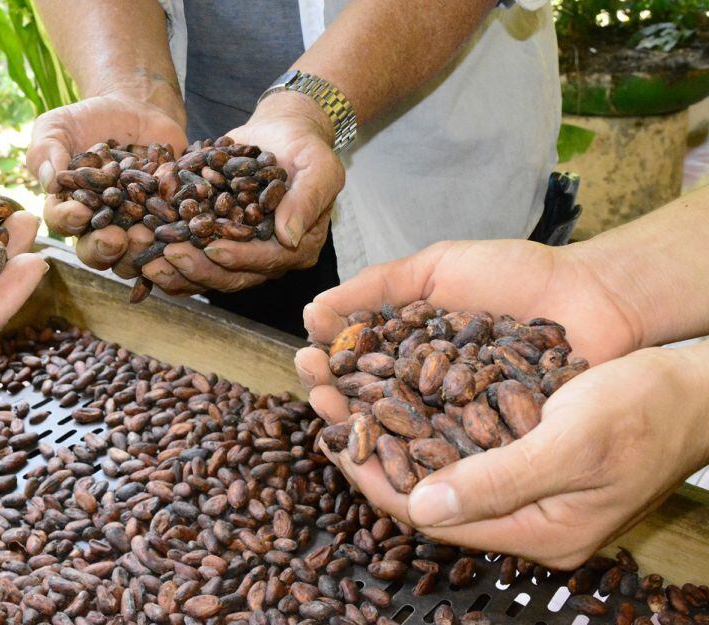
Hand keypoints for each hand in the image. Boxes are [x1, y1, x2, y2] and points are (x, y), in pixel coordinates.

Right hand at [25, 92, 186, 276]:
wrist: (135, 108)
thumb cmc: (88, 119)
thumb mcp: (57, 126)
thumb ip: (46, 151)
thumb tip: (51, 180)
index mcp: (67, 208)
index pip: (62, 222)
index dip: (70, 220)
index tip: (81, 211)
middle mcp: (99, 227)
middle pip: (98, 251)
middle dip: (106, 247)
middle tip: (118, 237)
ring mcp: (134, 227)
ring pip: (135, 255)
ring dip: (141, 250)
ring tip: (147, 233)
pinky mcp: (166, 221)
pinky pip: (172, 235)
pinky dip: (177, 231)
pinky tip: (182, 221)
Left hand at [153, 91, 342, 294]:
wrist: (281, 133)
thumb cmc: (306, 148)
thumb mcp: (319, 167)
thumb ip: (306, 199)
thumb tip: (289, 236)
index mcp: (296, 248)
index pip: (265, 260)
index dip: (239, 257)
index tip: (213, 248)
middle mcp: (266, 259)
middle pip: (230, 276)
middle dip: (198, 269)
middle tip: (168, 256)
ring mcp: (238, 254)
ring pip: (205, 274)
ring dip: (175, 271)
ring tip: (146, 260)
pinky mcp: (214, 242)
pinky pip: (189, 257)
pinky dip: (165, 257)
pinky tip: (141, 249)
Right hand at [295, 239, 646, 425]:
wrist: (593, 295)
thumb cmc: (516, 275)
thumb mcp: (437, 267)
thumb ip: (377, 286)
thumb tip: (313, 311)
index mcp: (409, 352)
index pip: (356, 367)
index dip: (328, 367)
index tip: (305, 358)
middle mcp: (427, 392)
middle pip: (369, 405)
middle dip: (335, 400)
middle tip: (316, 392)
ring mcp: (458, 422)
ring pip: (400, 436)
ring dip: (363, 431)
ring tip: (337, 417)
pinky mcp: (491, 448)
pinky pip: (449, 457)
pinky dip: (416, 457)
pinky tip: (389, 453)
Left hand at [319, 343, 708, 568]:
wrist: (697, 387)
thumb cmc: (645, 411)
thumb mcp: (572, 444)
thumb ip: (500, 481)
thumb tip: (420, 507)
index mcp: (537, 530)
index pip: (433, 516)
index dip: (376, 478)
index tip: (332, 438)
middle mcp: (524, 517)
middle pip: (425, 492)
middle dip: (370, 450)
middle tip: (323, 406)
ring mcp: (525, 489)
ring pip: (436, 466)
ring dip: (388, 431)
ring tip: (342, 394)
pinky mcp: (526, 456)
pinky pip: (459, 446)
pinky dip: (421, 419)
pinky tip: (391, 389)